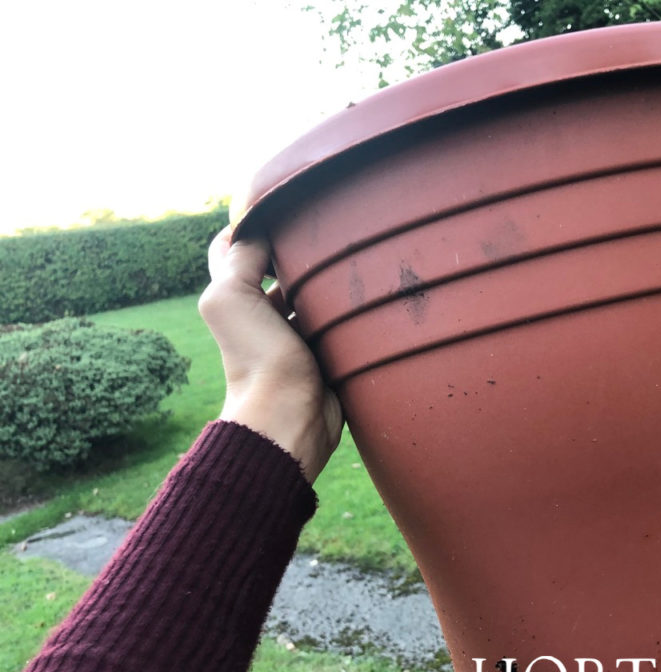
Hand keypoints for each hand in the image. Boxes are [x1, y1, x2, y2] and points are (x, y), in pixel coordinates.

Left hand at [198, 227, 343, 482]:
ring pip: (319, 293)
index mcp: (239, 299)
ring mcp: (301, 336)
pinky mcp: (330, 355)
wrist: (293, 417)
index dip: (254, 227)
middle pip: (286, 270)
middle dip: (304, 250)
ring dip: (334, 279)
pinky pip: (344, 322)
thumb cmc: (257, 359)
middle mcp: (267, 315)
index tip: (282, 208)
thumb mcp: (232, 297)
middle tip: (333, 226)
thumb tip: (259, 228)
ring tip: (359, 253)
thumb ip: (239, 258)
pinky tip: (371, 291)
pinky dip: (354, 309)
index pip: (241, 251)